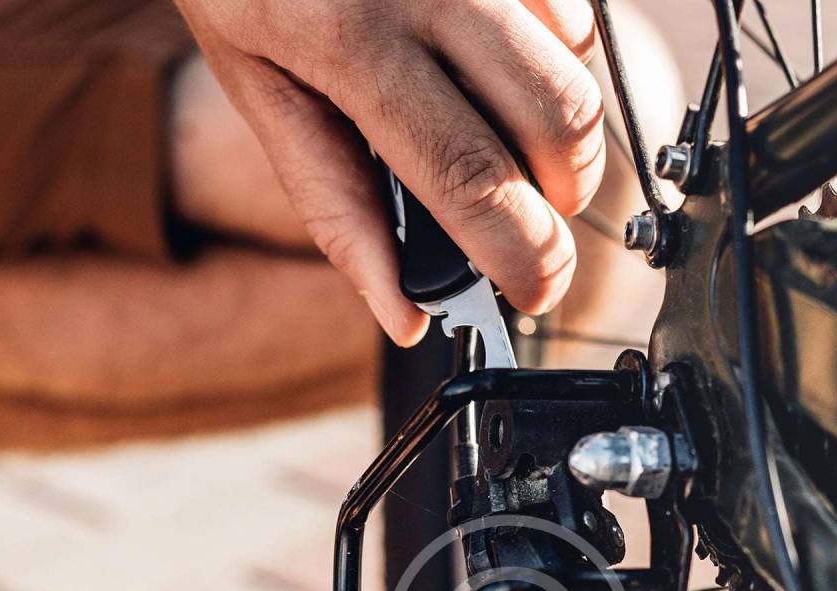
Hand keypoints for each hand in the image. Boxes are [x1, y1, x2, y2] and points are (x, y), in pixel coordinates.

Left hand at [170, 0, 604, 344]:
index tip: (537, 292)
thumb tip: (402, 313)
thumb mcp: (258, 90)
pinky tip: (499, 55)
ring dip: (561, 128)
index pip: (469, 178)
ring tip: (505, 132)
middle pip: (559, 120)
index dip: (522, 255)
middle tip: (532, 215)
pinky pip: (568, 2)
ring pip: (577, 61)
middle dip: (563, 194)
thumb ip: (334, 203)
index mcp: (349, 43)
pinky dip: (554, 49)